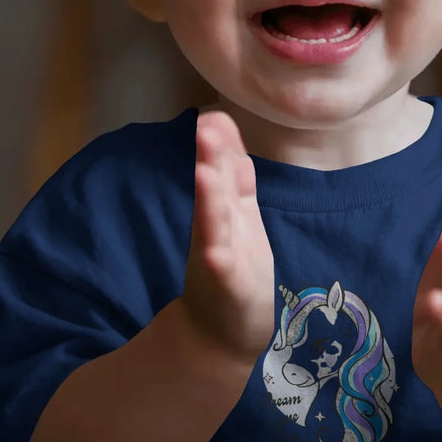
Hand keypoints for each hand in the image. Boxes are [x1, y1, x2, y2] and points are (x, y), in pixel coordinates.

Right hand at [180, 110, 275, 365]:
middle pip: (214, 189)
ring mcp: (218, 256)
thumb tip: (218, 119)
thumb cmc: (234, 263)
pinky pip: (221, 271)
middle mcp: (216, 226)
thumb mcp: (236, 210)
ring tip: (207, 174)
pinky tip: (215, 252)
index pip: (224, 167)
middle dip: (211, 158)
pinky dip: (218, 259)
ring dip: (210, 200)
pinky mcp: (226, 287)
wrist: (224, 330)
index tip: (212, 112)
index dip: (221, 142)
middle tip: (205, 126)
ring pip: (214, 225)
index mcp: (225, 206)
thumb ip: (231, 169)